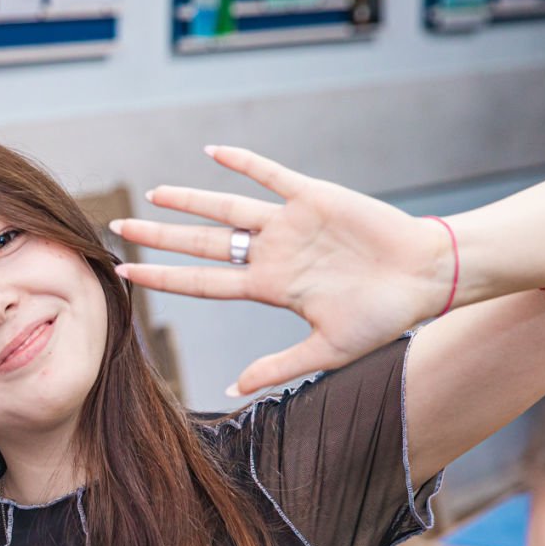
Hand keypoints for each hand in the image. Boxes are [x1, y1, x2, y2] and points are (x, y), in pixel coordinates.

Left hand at [112, 146, 453, 395]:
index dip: (163, 278)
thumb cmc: (382, 316)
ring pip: (228, 208)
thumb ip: (277, 367)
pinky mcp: (314, 197)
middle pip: (203, 243)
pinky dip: (243, 163)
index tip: (126, 274)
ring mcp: (289, 224)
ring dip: (191, 199)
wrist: (426, 278)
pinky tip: (212, 153)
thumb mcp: (326, 350)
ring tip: (154, 193)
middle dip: (160, 237)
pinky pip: (271, 175)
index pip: (202, 283)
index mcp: (270, 288)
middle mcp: (272, 253)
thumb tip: (230, 392)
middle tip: (118, 229)